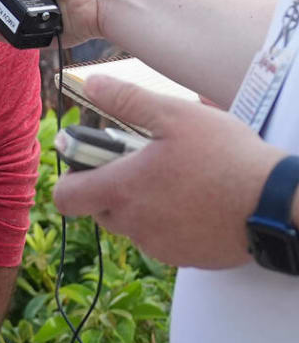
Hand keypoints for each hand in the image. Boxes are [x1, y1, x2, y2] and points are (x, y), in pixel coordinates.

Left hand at [52, 75, 284, 267]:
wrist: (277, 204)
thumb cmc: (226, 158)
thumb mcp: (176, 116)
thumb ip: (128, 100)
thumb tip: (93, 84)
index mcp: (121, 190)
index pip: (65, 197)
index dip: (72, 178)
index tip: (93, 161)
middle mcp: (133, 224)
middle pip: (99, 209)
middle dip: (113, 187)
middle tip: (145, 163)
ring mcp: (158, 245)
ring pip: (133, 224)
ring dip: (143, 205)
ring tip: (177, 180)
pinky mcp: (184, 258)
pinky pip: (163, 240)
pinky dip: (170, 223)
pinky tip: (197, 202)